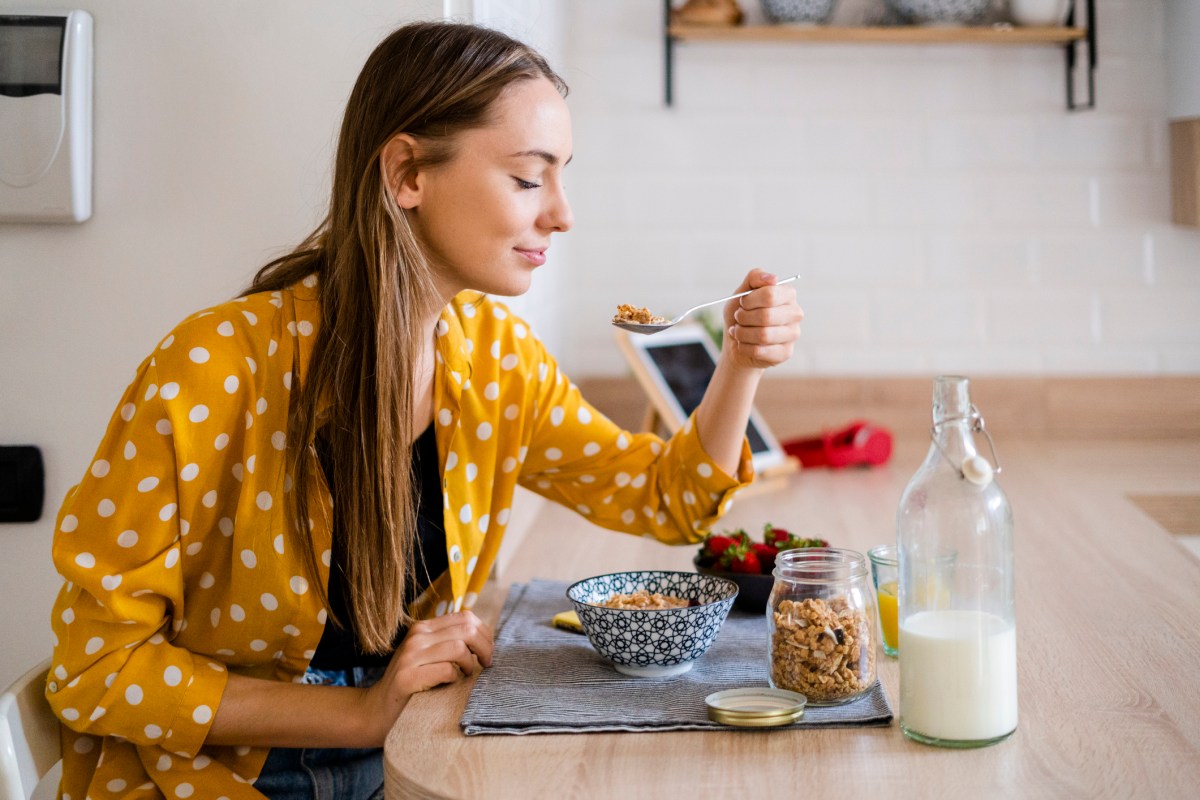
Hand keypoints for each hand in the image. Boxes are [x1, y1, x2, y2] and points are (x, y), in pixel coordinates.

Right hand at [359, 611, 493, 741]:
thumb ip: (449, 642)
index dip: (484, 633)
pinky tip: (450, 684)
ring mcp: (410, 656)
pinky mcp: (407, 678)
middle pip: (466, 630)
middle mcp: (416, 637)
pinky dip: (455, 678)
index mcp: (424, 628)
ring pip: (458, 648)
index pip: (465, 617)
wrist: (378, 710)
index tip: (487, 651)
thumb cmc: (412, 683)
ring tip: (467, 675)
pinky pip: (445, 671)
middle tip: (486, 663)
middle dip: (485, 647)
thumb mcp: (428, 655)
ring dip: (470, 665)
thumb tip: (486, 637)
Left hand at [722, 269, 802, 370]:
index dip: (749, 300)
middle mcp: (795, 313)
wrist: (736, 340)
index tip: (742, 303)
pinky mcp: (786, 352)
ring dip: (742, 333)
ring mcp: (793, 334)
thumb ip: (755, 278)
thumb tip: (773, 278)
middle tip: (738, 318)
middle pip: (766, 316)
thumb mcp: (742, 292)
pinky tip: (743, 344)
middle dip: (743, 318)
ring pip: (763, 335)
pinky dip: (744, 347)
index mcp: (788, 294)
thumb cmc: (742, 313)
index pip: (769, 294)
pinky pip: (760, 351)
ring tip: (738, 331)